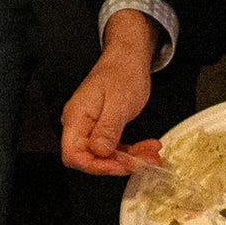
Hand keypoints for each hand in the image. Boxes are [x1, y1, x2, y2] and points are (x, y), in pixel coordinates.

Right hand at [59, 13, 164, 178]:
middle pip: (90, 159)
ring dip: (130, 159)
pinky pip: (114, 148)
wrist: (128, 58)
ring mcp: (91, 128)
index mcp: (76, 118)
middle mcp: (79, 125)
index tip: (119, 166)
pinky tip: (147, 148)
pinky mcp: (102, 129)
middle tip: (143, 161)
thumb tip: (100, 152)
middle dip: (119, 164)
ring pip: (105, 156)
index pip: (74, 155)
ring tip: (151, 154)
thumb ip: (107, 129)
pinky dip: (132, 151)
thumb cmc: (122, 72)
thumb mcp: (118, 102)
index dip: (95, 166)